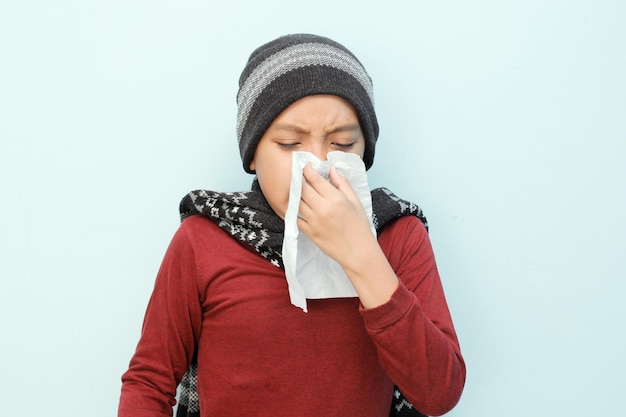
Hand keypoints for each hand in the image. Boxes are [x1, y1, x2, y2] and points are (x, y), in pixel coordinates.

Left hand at [297, 163, 398, 307]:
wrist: (358, 251)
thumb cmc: (359, 225)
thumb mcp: (355, 201)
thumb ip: (342, 183)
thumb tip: (331, 169)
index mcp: (335, 198)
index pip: (314, 179)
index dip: (306, 169)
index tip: (305, 166)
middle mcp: (322, 208)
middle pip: (302, 188)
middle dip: (298, 179)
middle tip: (297, 175)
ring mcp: (314, 221)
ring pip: (296, 202)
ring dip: (293, 194)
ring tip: (294, 189)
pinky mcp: (309, 232)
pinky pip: (295, 218)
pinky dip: (292, 211)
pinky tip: (293, 205)